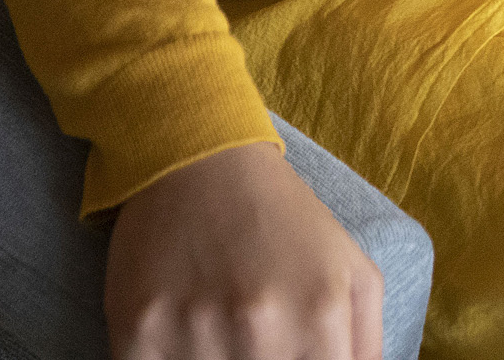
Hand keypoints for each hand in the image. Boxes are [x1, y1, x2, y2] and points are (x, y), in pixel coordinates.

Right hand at [105, 141, 384, 359]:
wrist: (201, 161)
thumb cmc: (285, 221)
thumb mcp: (354, 273)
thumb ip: (366, 348)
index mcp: (321, 315)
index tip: (290, 357)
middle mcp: (260, 327)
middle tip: (253, 341)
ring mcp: (195, 331)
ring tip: (217, 334)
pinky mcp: (138, 332)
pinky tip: (180, 336)